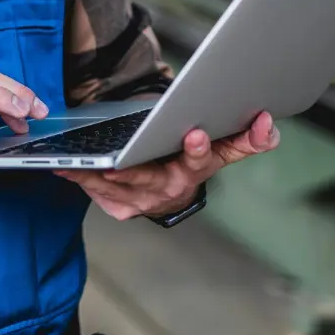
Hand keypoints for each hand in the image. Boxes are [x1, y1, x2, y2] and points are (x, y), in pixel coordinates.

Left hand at [53, 111, 279, 220]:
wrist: (170, 191)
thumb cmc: (191, 160)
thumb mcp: (221, 150)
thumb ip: (246, 139)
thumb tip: (270, 127)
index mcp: (194, 171)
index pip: (200, 160)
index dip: (198, 147)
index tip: (195, 133)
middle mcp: (168, 189)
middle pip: (149, 178)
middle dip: (133, 169)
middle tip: (116, 162)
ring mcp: (142, 201)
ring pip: (115, 187)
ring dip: (95, 175)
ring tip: (78, 162)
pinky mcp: (119, 207)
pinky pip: (96, 193)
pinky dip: (80, 179)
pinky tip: (64, 167)